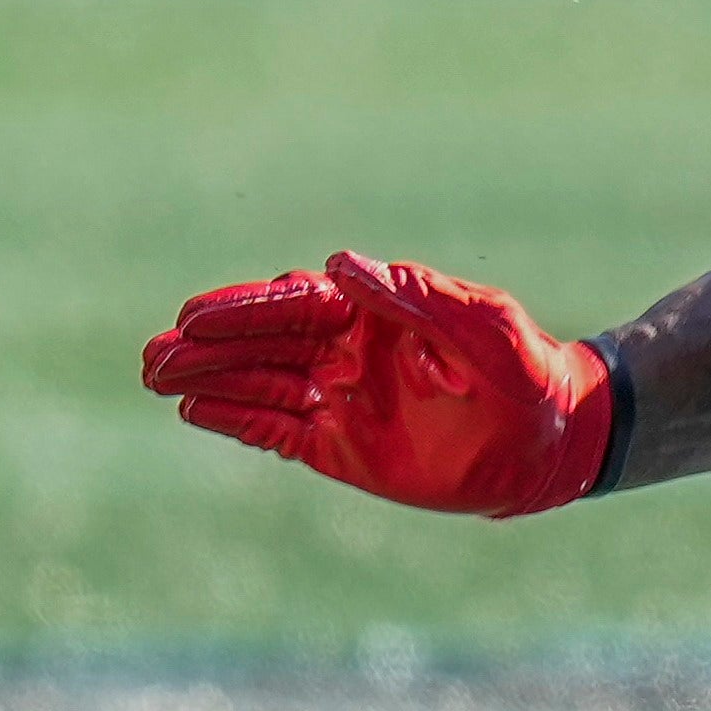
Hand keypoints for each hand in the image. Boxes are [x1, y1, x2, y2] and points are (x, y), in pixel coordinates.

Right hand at [142, 252, 618, 517]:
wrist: (556, 438)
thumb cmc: (526, 370)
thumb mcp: (480, 327)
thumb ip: (415, 299)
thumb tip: (343, 264)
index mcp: (376, 314)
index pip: (297, 304)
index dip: (247, 310)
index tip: (197, 316)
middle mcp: (348, 352)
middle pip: (264, 343)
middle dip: (209, 344)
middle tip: (156, 350)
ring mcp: (341, 399)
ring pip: (260, 384)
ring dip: (209, 379)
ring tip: (154, 374)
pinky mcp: (342, 447)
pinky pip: (277, 430)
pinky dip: (236, 420)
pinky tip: (194, 410)